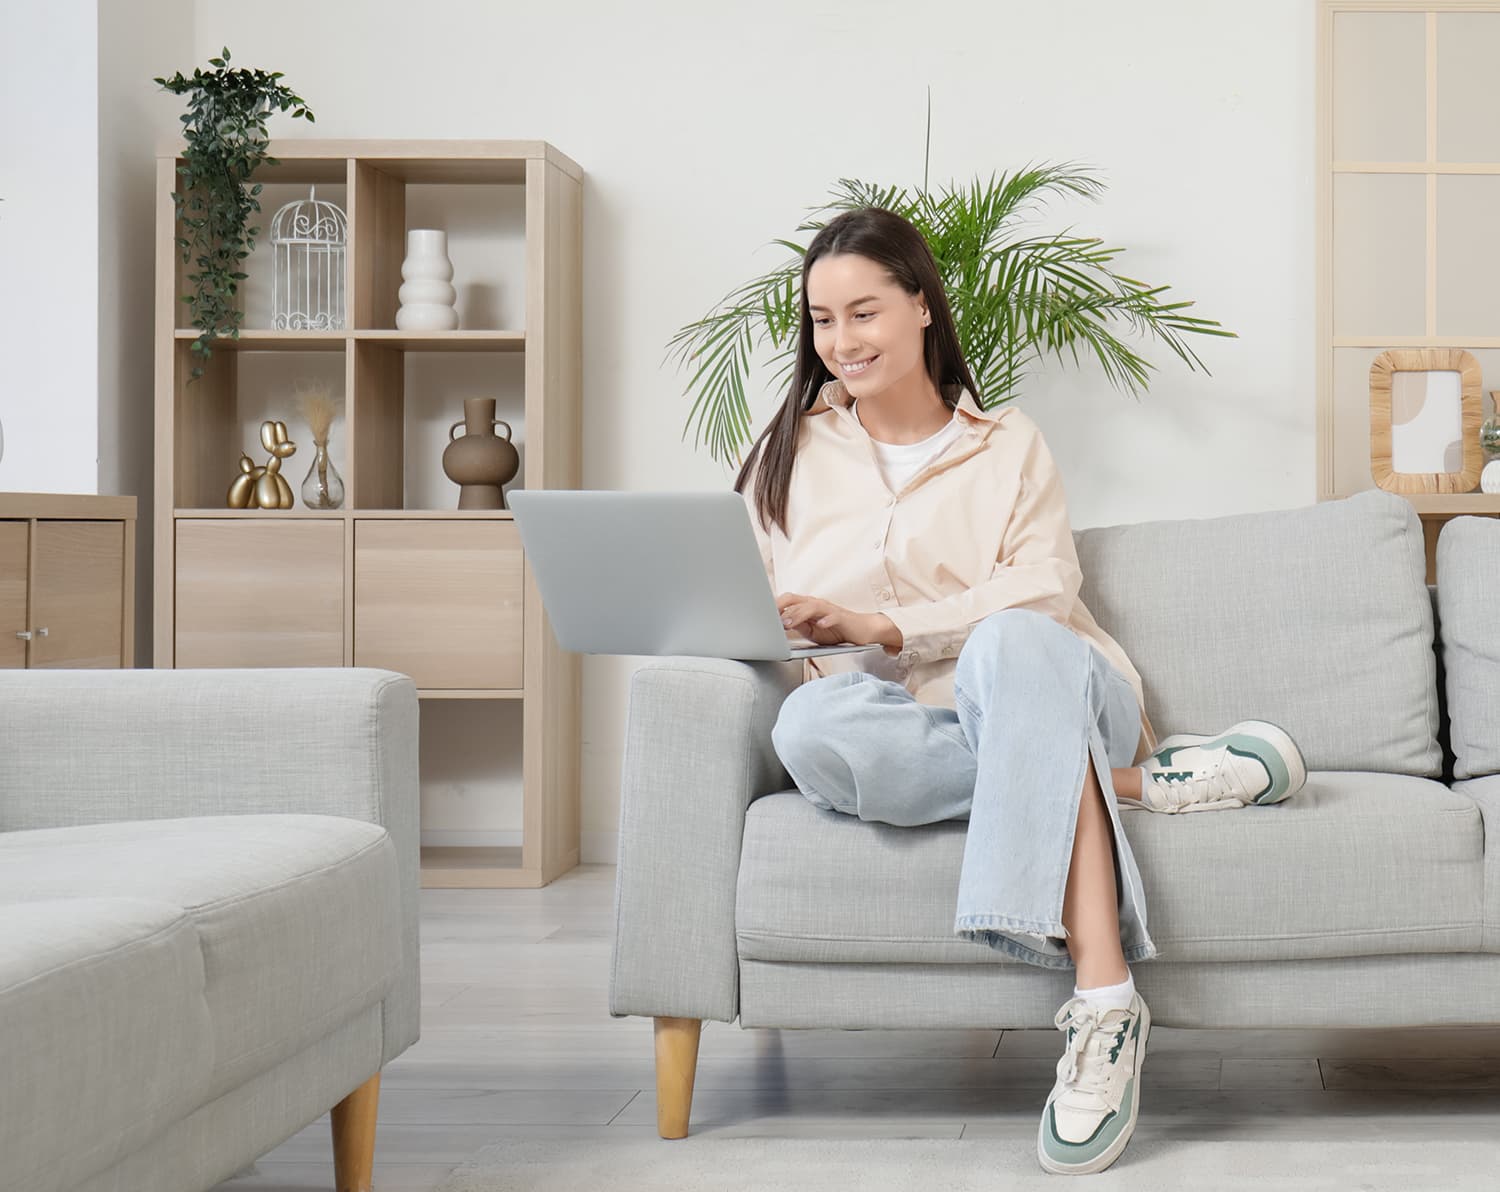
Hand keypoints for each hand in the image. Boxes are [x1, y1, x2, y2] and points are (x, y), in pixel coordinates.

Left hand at [776, 593, 902, 653]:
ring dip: (798, 614)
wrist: (862, 630)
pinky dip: (826, 620)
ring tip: (788, 623)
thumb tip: (780, 626)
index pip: (787, 601)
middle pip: (796, 599)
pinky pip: (833, 616)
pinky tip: (820, 625)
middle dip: (781, 606)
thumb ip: (798, 626)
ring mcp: (830, 609)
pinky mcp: (843, 617)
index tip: (760, 615)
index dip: (773, 607)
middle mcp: (817, 604)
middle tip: (769, 617)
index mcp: (807, 606)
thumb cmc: (835, 630)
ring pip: (812, 606)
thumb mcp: (812, 631)